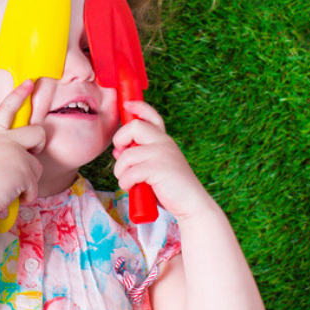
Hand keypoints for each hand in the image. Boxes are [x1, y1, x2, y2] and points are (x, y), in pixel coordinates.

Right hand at [0, 80, 45, 217]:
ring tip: (6, 189)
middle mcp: (2, 140)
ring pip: (36, 166)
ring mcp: (13, 152)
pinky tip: (9, 197)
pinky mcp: (22, 168)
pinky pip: (34, 186)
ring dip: (27, 183)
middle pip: (37, 133)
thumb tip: (15, 165)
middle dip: (39, 146)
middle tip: (25, 163)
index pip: (5, 111)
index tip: (29, 82)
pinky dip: (26, 196)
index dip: (18, 95)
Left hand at [112, 100, 214, 220]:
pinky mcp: (159, 169)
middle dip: (119, 140)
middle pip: (134, 126)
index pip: (151, 116)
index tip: (127, 105)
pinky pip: (130, 172)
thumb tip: (117, 151)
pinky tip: (132, 188)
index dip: (138, 107)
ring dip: (120, 171)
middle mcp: (164, 142)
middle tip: (121, 156)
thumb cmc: (170, 188)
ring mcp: (162, 154)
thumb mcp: (154, 168)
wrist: (192, 204)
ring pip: (127, 155)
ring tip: (127, 181)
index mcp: (164, 140)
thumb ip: (139, 158)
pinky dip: (125, 182)